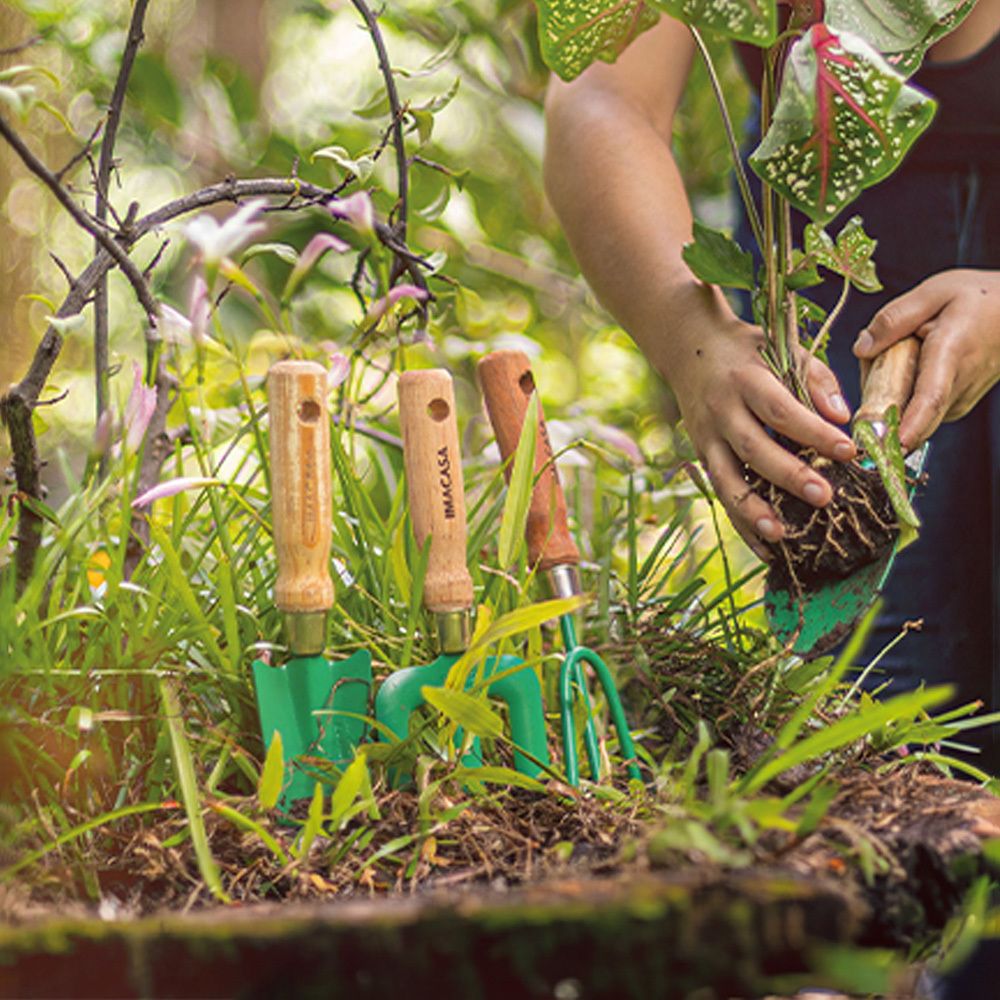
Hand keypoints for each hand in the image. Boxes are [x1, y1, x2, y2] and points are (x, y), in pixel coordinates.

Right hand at [661, 290, 855, 558]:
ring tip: (781, 537)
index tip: (848, 451)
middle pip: (754, 449)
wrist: (688, 349)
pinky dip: (741, 523)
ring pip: (726, 480)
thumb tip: (842, 417)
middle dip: (789, 476)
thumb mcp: (783, 349)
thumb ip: (817, 379)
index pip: (782, 411)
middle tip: (825, 498)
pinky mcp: (703, 456)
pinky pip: (721, 493)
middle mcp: (721, 411)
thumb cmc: (748, 351)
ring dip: (752, 511)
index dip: (814, 433)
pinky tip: (765, 548)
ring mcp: (706, 437)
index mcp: (746, 380)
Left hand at [854, 270, 999, 449]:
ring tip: (904, 350)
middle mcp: (959, 385)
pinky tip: (911, 362)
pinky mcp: (955, 405)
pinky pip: (916, 407)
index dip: (910, 425)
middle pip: (909, 413)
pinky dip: (902, 390)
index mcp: (951, 353)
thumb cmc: (976, 298)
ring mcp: (960, 400)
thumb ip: (894, 319)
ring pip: (908, 411)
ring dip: (890, 390)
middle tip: (874, 363)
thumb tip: (861, 350)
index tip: (892, 447)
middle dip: (877, 404)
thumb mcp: (933, 292)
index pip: (930, 397)